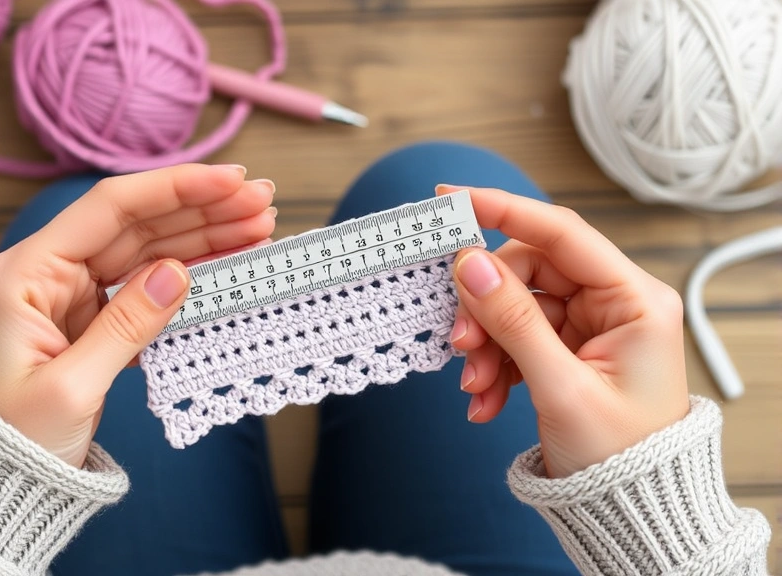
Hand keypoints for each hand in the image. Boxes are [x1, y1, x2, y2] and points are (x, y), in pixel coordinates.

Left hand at [0, 165, 275, 466]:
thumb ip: (126, 325)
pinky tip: (228, 262)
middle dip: (202, 208)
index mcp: (27, 274)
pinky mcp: (91, 320)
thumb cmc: (10, 441)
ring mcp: (72, 295)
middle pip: (136, 224)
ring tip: (259, 225)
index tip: (231, 182)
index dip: (175, 189)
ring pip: (148, 251)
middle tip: (262, 202)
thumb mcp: (70, 388)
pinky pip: (146, 286)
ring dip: (204, 236)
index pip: (110, 209)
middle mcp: (49, 272)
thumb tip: (178, 274)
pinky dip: (190, 275)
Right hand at [443, 186, 689, 477]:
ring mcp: (590, 327)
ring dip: (485, 344)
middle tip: (458, 342)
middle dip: (484, 307)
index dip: (503, 210)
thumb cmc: (621, 456)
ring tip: (474, 386)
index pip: (561, 234)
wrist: (633, 510)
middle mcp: (614, 304)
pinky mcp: (568, 350)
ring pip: (514, 307)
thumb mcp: (560, 387)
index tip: (450, 200)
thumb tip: (468, 264)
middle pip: (528, 273)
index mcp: (635, 301)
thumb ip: (513, 320)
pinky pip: (516, 337)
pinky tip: (485, 400)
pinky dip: (494, 364)